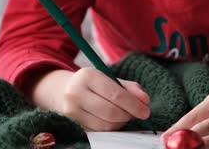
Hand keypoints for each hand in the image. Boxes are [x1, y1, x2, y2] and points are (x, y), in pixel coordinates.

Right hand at [30, 68, 150, 130]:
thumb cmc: (92, 83)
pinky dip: (111, 127)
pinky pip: (99, 131)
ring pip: (105, 125)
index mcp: (88, 76)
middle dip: (128, 115)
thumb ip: (129, 87)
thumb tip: (145, 101)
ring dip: (121, 123)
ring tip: (124, 115)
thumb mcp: (109, 78)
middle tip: (137, 113)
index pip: (115, 94)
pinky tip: (112, 119)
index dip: (134, 105)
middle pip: (111, 112)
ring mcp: (72, 111)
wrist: (62, 91)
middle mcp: (76, 93)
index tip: (146, 111)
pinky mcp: (73, 124)